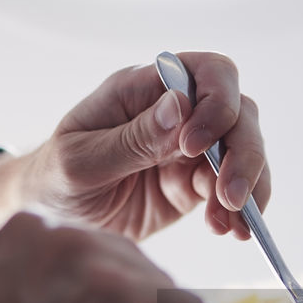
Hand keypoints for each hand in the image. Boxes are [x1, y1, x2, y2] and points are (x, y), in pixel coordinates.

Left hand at [23, 52, 270, 240]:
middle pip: (239, 112)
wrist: (54, 218)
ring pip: (245, 151)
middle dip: (244, 153)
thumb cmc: (55, 178)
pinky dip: (240, 210)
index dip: (216, 103)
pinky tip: (230, 230)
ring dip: (248, 186)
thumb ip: (131, 139)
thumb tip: (180, 107)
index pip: (207, 72)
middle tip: (230, 197)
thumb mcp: (81, 162)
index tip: (193, 147)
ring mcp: (190, 148)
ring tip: (231, 222)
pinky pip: (233, 189)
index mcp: (143, 89)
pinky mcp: (195, 183)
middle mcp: (175, 112)